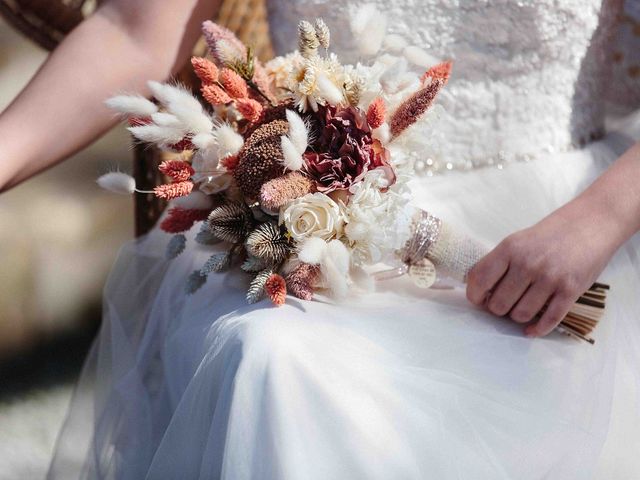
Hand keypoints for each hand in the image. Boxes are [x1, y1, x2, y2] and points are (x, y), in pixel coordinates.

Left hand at [466, 200, 619, 336]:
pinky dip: (537, 330)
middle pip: (499, 304)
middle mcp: (527, 264)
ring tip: (520, 309)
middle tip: (503, 305)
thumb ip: (499, 263)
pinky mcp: (570, 290)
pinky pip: (548, 320)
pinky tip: (531, 330)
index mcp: (509, 249)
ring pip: (520, 315)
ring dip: (517, 317)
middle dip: (497, 310)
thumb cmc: (549, 235)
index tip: (478, 300)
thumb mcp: (518, 241)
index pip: (479, 280)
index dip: (474, 296)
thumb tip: (479, 290)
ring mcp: (550, 278)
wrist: (590, 224)